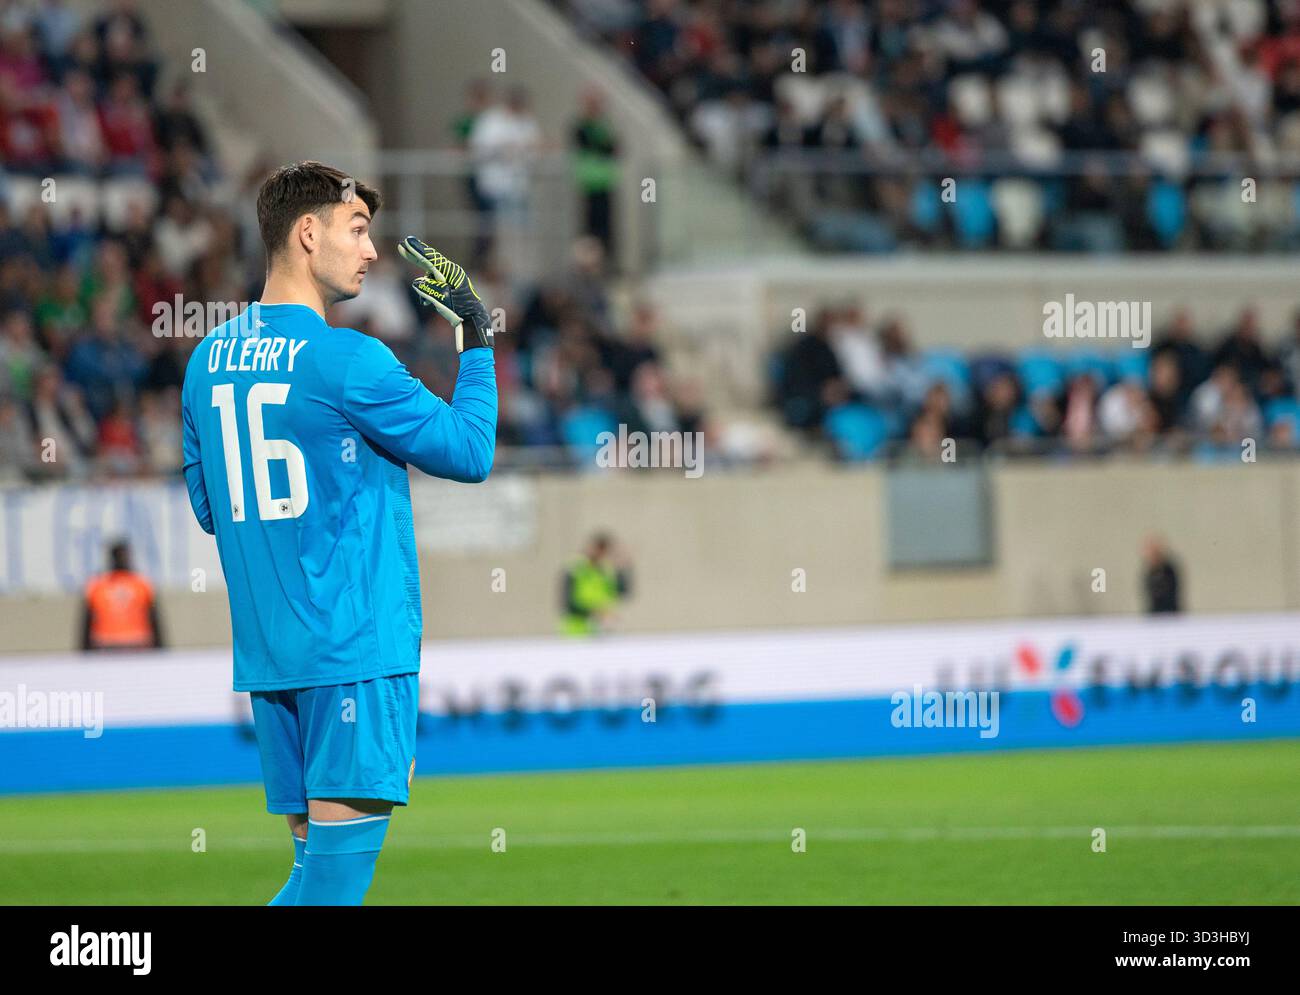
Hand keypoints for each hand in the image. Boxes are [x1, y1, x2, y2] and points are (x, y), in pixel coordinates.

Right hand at [397, 236, 493, 351]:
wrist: (472, 319)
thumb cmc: (460, 309)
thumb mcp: (442, 299)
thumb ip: (428, 288)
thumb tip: (416, 282)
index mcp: (451, 272)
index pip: (431, 259)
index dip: (417, 250)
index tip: (407, 241)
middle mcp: (451, 272)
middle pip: (429, 261)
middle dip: (415, 255)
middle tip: (402, 245)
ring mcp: (450, 278)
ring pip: (429, 278)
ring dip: (425, 289)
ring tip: (428, 302)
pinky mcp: (448, 285)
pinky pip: (433, 284)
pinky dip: (428, 292)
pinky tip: (428, 303)